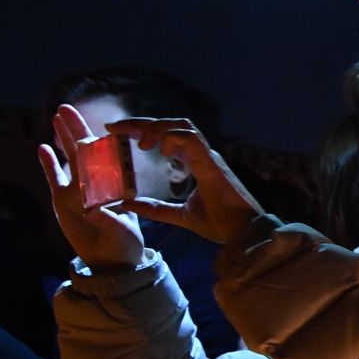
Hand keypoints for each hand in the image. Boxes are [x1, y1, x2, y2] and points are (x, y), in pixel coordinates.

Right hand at [38, 105, 145, 271]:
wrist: (111, 261)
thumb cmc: (124, 243)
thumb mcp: (119, 228)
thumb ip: (106, 217)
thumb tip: (94, 208)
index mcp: (114, 185)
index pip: (107, 157)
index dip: (103, 140)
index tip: (104, 123)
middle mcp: (94, 184)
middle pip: (82, 151)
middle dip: (75, 129)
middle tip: (66, 108)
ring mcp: (76, 191)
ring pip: (68, 159)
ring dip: (62, 139)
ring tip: (55, 118)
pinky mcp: (61, 201)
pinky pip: (54, 178)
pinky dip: (49, 164)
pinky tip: (43, 147)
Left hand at [111, 118, 266, 246]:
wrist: (243, 235)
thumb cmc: (221, 224)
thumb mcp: (180, 215)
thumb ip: (156, 208)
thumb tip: (128, 205)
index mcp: (195, 163)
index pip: (167, 135)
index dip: (141, 130)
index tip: (115, 132)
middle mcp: (202, 155)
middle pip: (171, 124)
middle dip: (141, 123)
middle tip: (115, 128)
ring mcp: (208, 157)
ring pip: (182, 125)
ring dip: (157, 128)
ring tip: (141, 143)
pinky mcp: (212, 164)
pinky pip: (191, 139)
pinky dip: (173, 138)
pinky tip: (161, 150)